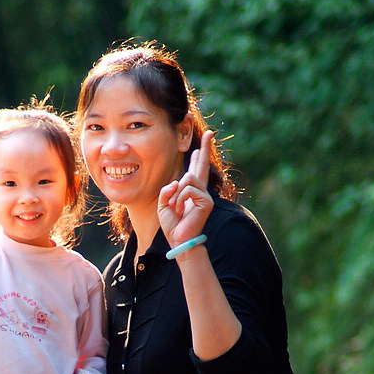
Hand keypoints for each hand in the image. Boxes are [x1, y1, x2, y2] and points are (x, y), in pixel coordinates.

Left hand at [157, 130, 213, 246]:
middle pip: (202, 165)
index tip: (203, 142)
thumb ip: (168, 189)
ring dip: (177, 193)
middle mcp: (200, 190)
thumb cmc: (172, 224)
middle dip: (205, 148)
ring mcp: (204, 195)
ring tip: (176, 207)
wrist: (179, 240)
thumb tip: (178, 182)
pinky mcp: (206, 201)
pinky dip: (179, 199)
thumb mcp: (164, 203)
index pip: (195, 169)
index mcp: (190, 190)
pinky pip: (188, 189)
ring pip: (188, 178)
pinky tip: (181, 210)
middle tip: (210, 133)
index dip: (199, 155)